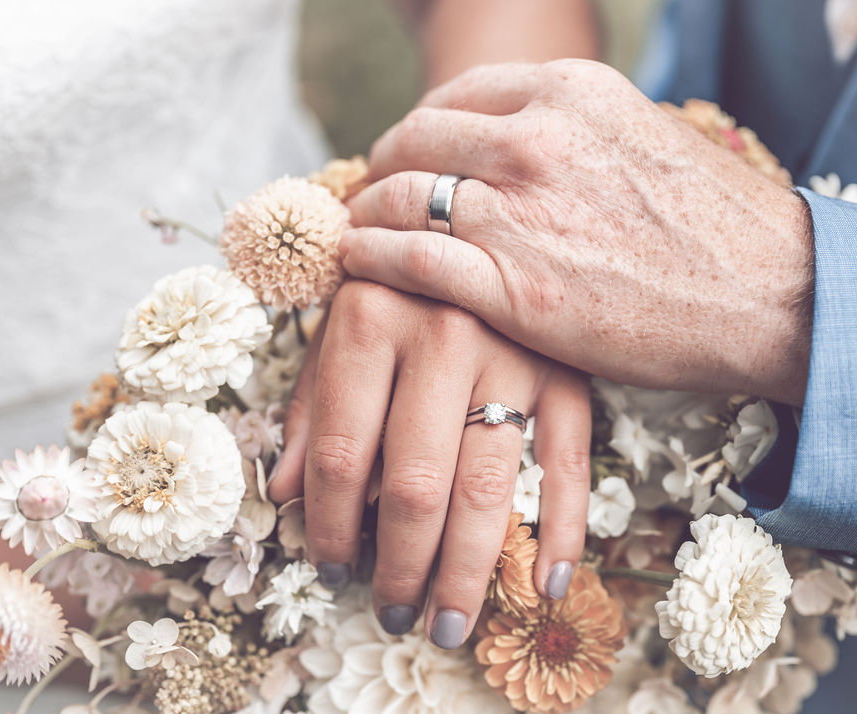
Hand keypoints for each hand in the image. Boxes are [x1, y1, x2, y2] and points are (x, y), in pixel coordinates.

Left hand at [268, 280, 589, 647]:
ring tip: (447, 624)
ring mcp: (515, 353)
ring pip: (487, 487)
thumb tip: (287, 493)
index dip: (328, 525)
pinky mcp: (568, 370)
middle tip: (394, 614)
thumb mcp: (341, 322)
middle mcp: (444, 334)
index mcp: (371, 316)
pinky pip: (570, 462)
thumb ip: (311, 403)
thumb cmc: (399, 279)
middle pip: (414, 485)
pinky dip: (563, 528)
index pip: (340, 452)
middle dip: (400, 566)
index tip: (330, 566)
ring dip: (467, 571)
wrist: (480, 215)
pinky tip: (548, 582)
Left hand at [339, 60, 814, 403]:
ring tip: (357, 233)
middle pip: (416, 140)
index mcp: (569, 93)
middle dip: (383, 167)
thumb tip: (521, 149)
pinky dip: (370, 259)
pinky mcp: (514, 287)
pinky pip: (407, 260)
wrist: (772, 296)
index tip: (408, 155)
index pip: (455, 97)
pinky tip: (356, 265)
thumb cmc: (718, 229)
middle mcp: (536, 140)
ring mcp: (520, 212)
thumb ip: (574, 135)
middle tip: (371, 194)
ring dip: (367, 214)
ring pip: (400, 196)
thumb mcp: (645, 139)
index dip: (418, 129)